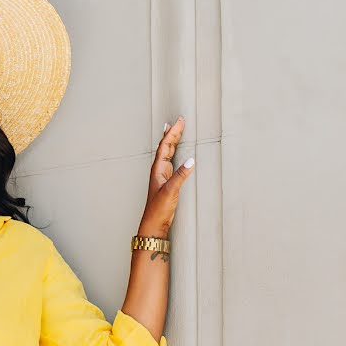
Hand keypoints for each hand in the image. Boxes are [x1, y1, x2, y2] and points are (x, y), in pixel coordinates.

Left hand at [140, 116, 193, 235]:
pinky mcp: (167, 182)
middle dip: (172, 133)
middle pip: (165, 147)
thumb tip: (191, 160)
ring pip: (167, 153)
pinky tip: (176, 153)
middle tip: (179, 121)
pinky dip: (174, 154)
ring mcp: (162, 176)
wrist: (154, 224)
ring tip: (173, 131)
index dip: (173, 133)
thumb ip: (180, 176)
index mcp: (158, 169)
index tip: (180, 121)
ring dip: (171, 142)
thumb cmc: (159, 209)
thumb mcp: (171, 191)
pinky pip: (171, 162)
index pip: (166, 146)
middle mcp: (159, 170)